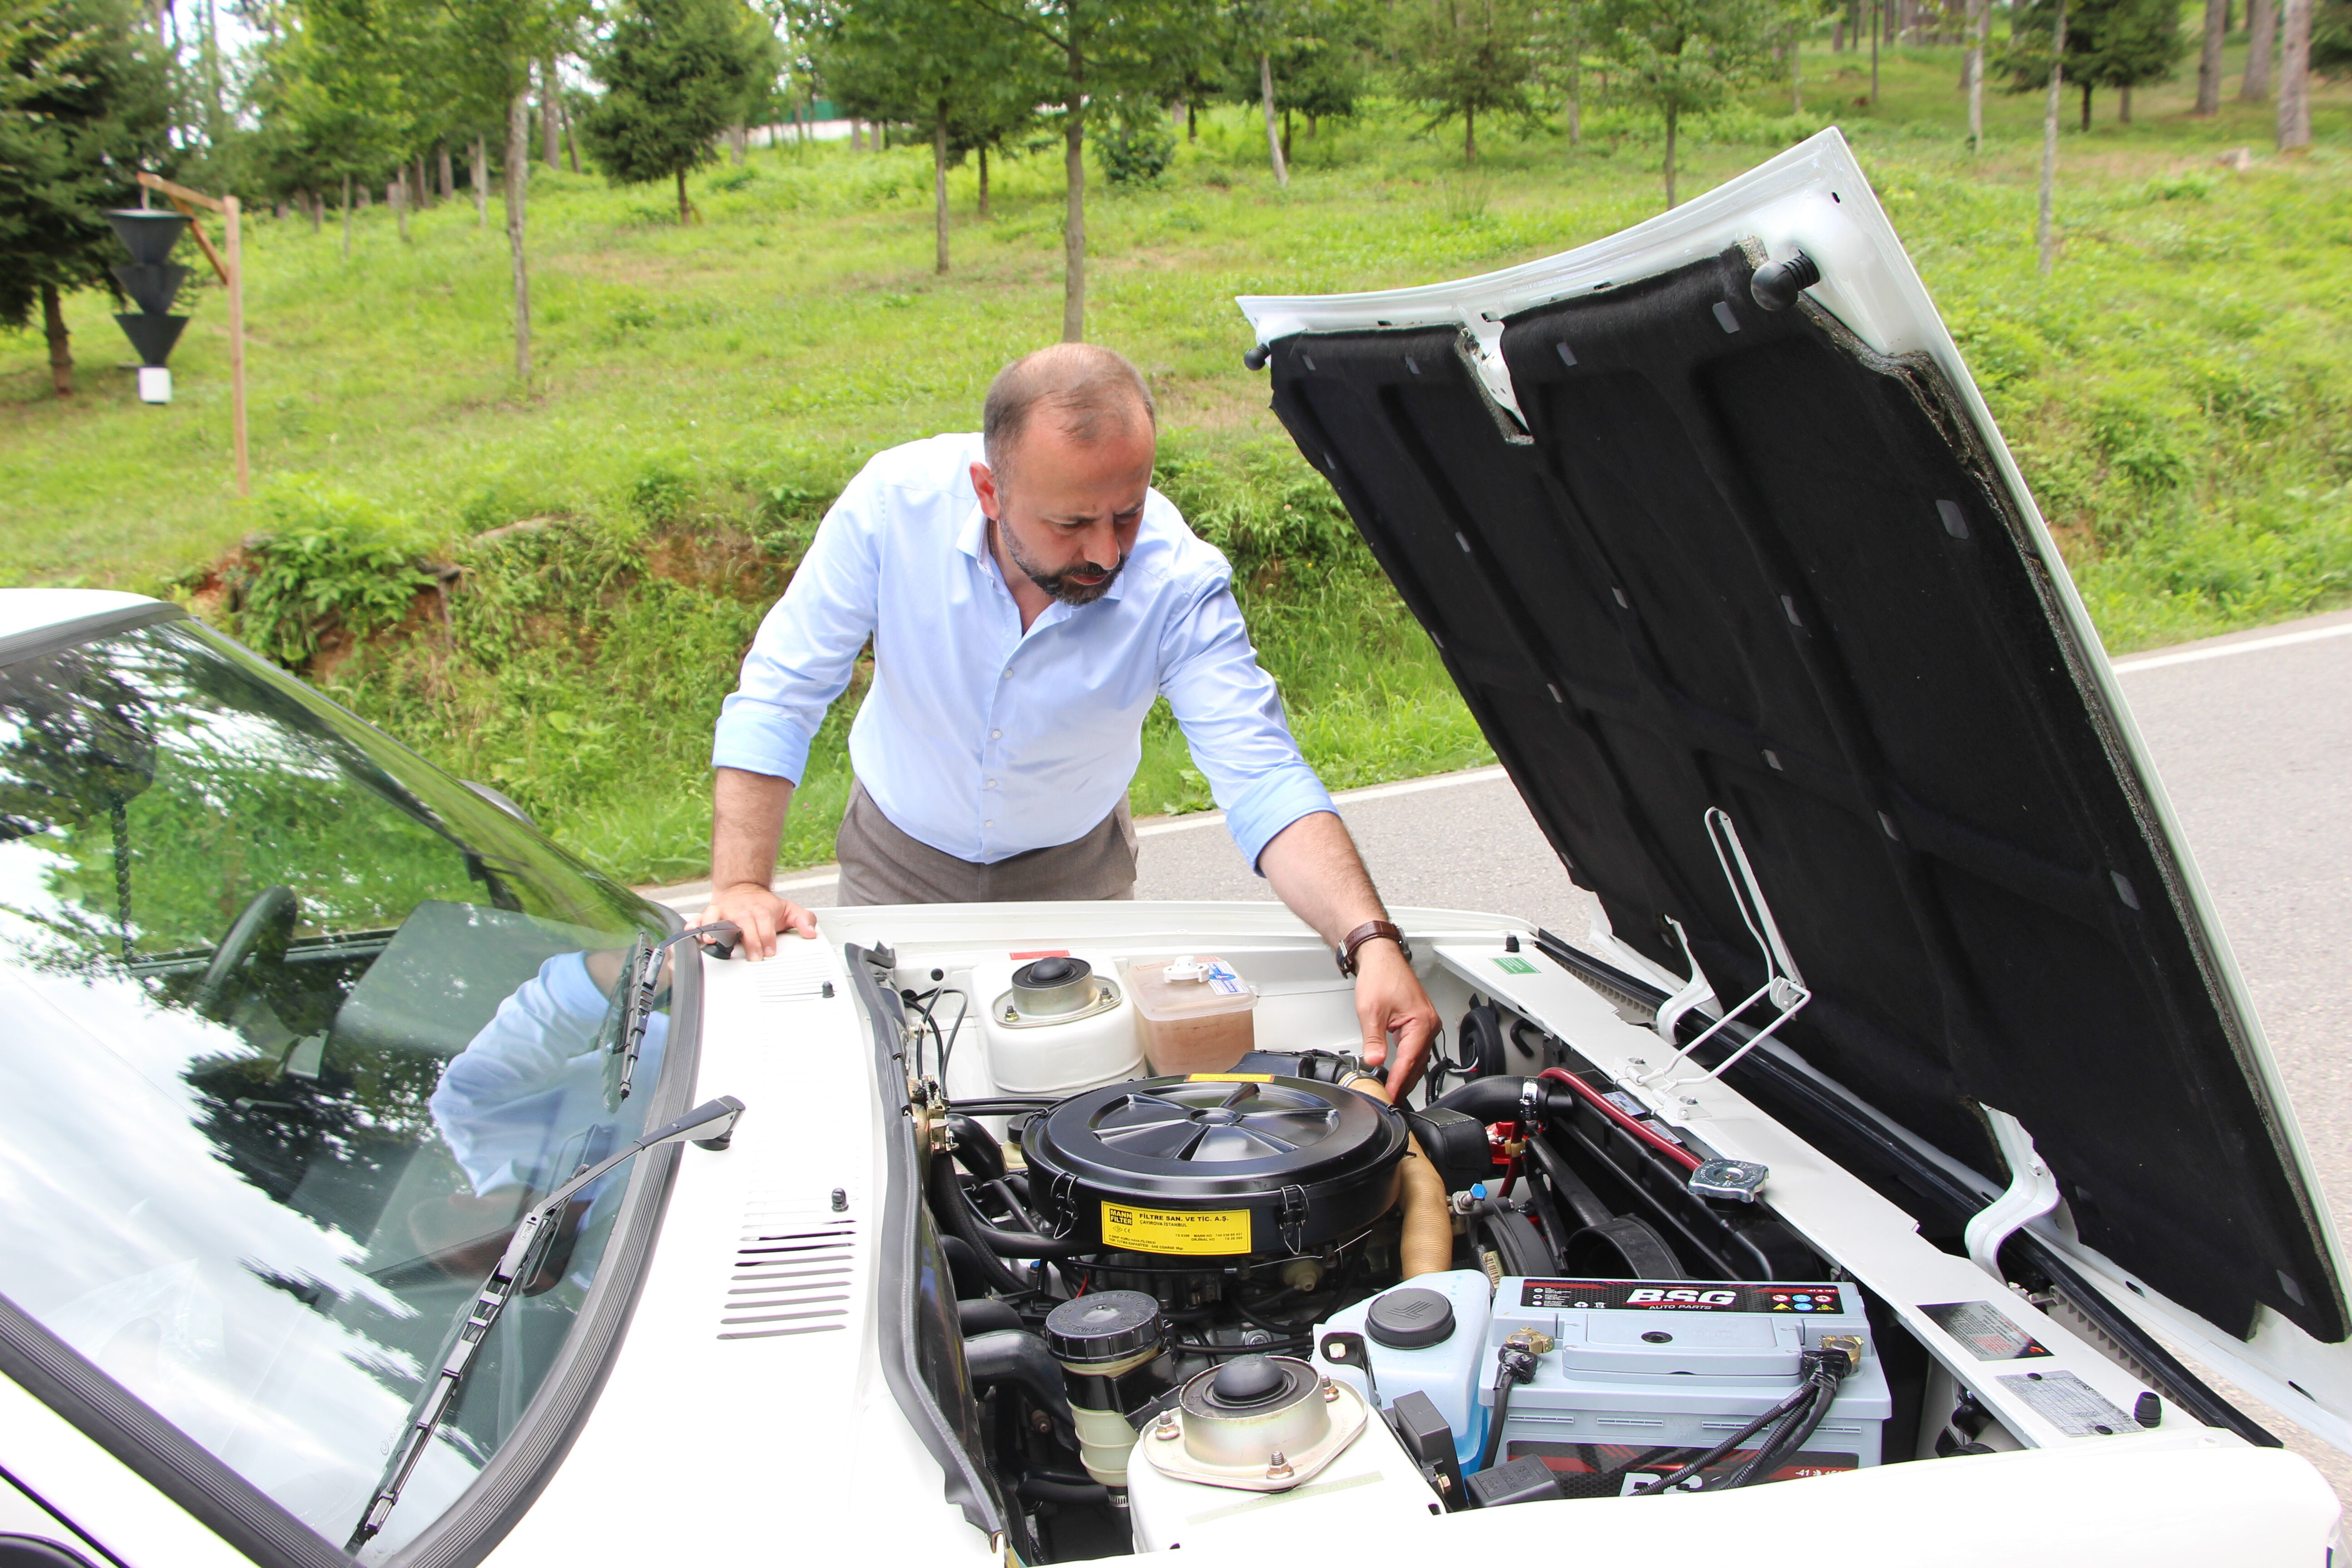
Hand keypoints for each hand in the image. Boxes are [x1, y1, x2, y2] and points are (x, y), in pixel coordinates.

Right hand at [698, 880, 816, 959]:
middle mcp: (742, 910)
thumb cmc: (765, 905)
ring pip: (719, 918)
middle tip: (753, 956)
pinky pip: (700, 918)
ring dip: (715, 929)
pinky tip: (692, 932)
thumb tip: (811, 933)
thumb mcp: (789, 909)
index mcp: (761, 910)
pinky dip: (695, 924)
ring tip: (712, 941)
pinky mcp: (711, 913)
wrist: (743, 888)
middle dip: (749, 940)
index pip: (765, 924)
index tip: (770, 951)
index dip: (768, 938)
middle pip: (744, 925)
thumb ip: (804, 920)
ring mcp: (725, 911)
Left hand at [1352, 938, 1438, 1096]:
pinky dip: (1407, 1063)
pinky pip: (1416, 1049)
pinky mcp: (1420, 1023)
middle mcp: (1429, 1024)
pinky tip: (1398, 1071)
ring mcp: (1426, 1024)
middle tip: (1389, 1099)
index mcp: (1422, 1022)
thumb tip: (1375, 1061)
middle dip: (1403, 1082)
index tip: (1389, 1096)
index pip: (1410, 1060)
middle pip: (1417, 1063)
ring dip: (1406, 1074)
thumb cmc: (1381, 976)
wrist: (1381, 958)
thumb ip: (1373, 1040)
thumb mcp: (1371, 1011)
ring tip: (1392, 1090)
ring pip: (1418, 1058)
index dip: (1398, 1081)